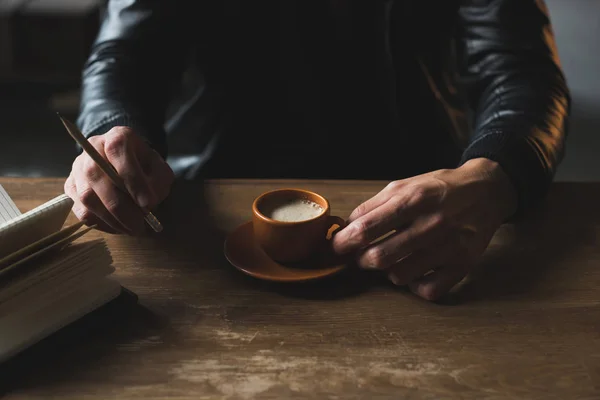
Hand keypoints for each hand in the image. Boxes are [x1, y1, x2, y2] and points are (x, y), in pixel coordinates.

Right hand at [64, 126, 173, 234]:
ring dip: (111, 218)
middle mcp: (92, 149)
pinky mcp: (71, 186)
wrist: (126, 163)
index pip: (119, 152)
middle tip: (139, 225)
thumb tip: (147, 203)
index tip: (148, 204)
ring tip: (131, 228)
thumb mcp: (159, 169)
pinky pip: (81, 210)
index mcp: (117, 137)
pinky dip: (101, 223)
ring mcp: (78, 167)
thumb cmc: (144, 167)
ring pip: (87, 196)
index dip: (133, 180)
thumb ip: (158, 182)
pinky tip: (118, 226)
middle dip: (121, 207)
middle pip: (97, 176)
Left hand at [332, 158, 516, 300]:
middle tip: (362, 256)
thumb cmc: (437, 188)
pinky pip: (428, 290)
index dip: (344, 242)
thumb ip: (372, 207)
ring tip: (394, 258)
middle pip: (380, 257)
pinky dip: (415, 285)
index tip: (337, 247)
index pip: (367, 228)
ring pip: (400, 277)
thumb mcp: (403, 185)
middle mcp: (433, 224)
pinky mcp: (464, 265)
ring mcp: (450, 247)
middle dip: (362, 260)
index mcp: (414, 199)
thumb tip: (345, 229)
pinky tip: (415, 271)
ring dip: (388, 271)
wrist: (485, 191)